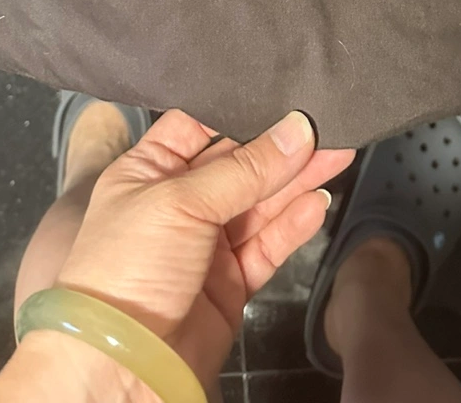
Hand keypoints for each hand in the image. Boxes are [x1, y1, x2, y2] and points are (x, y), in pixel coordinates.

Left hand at [56, 108, 354, 391]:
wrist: (122, 365)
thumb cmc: (127, 269)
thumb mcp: (181, 202)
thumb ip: (245, 168)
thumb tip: (297, 130)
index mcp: (147, 172)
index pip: (198, 126)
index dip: (239, 112)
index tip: (283, 95)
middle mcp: (177, 203)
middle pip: (238, 164)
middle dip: (280, 147)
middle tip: (327, 127)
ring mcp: (205, 245)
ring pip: (260, 203)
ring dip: (297, 181)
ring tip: (338, 155)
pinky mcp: (230, 283)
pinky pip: (267, 246)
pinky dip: (293, 226)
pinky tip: (317, 204)